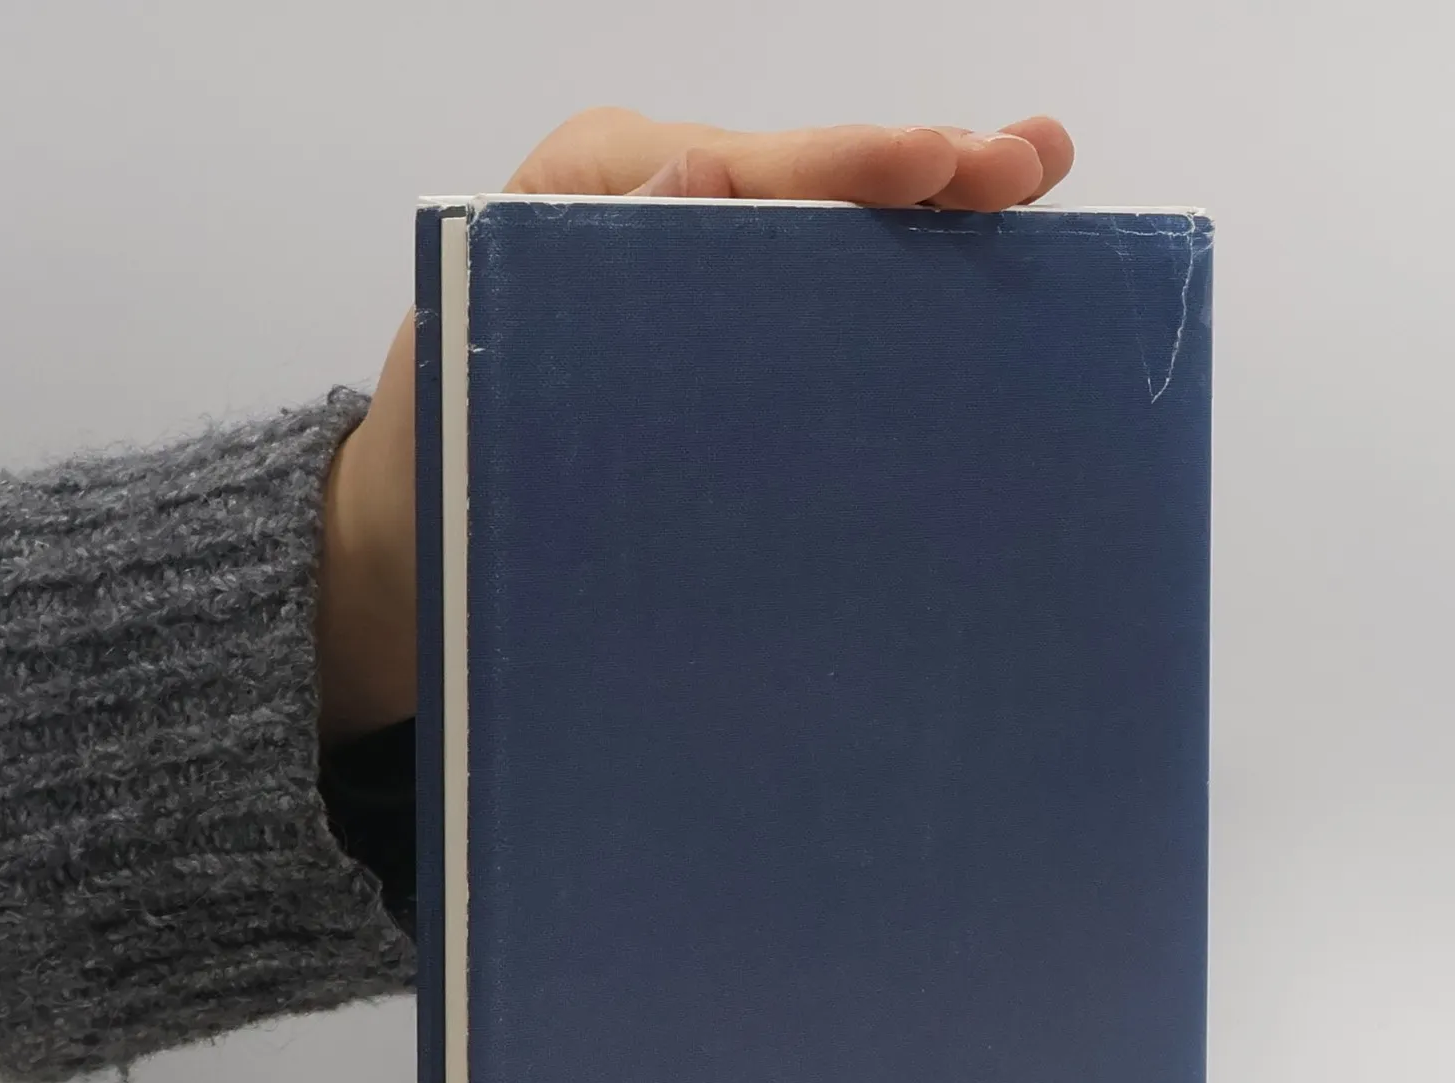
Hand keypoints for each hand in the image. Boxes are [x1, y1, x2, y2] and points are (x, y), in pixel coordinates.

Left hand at [315, 108, 1074, 744]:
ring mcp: (694, 283)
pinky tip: (978, 283)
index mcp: (588, 200)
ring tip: (1035, 184)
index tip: (943, 164)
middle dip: (922, 170)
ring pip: (829, 236)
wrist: (420, 548)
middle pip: (807, 183)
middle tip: (1032, 162)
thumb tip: (693, 185)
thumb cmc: (441, 466)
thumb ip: (567, 288)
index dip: (848, 165)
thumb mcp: (482, 374)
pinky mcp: (723, 350)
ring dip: (933, 219)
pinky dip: (899, 292)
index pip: (741, 170)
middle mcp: (651, 215)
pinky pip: (818, 308)